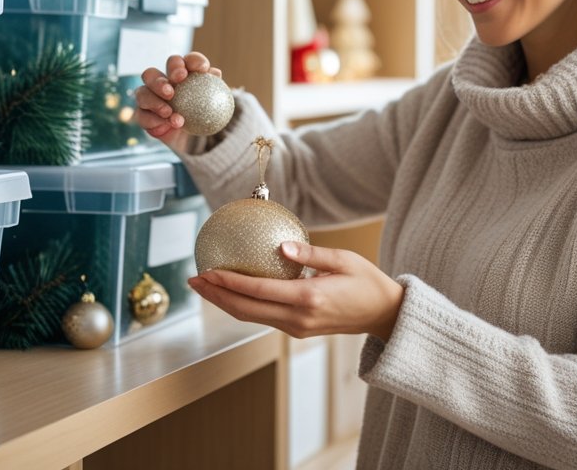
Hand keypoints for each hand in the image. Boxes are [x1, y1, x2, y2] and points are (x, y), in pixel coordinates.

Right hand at [135, 51, 222, 152]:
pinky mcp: (144, 116)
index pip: (181, 62)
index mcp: (179, 74)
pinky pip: (141, 115)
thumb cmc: (206, 115)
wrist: (197, 138)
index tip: (202, 69)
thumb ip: (214, 87)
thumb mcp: (214, 102)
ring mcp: (149, 99)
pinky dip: (153, 120)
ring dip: (155, 102)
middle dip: (159, 81)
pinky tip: (166, 124)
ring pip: (142, 93)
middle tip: (171, 92)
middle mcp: (160, 83)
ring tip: (169, 112)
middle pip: (151, 73)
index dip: (191, 61)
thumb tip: (215, 73)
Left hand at [188, 242, 403, 339]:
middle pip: (246, 310)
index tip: (207, 271)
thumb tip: (281, 246)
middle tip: (193, 280)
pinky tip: (230, 292)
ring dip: (224, 302)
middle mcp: (298, 317)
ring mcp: (297, 327)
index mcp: (308, 298)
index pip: (258, 291)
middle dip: (216, 295)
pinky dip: (242, 305)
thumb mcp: (344, 259)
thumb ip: (311, 253)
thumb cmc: (367, 282)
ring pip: (251, 317)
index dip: (229, 282)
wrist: (384, 315)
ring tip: (204, 286)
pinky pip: (263, 317)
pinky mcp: (297, 330)